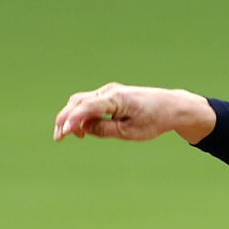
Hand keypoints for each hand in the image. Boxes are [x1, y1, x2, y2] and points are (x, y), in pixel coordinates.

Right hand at [52, 83, 216, 143]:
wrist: (170, 107)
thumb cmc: (154, 120)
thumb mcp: (130, 132)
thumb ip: (105, 130)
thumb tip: (85, 128)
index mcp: (116, 99)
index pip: (87, 107)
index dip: (73, 120)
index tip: (64, 133)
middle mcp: (109, 91)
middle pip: (78, 102)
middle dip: (64, 119)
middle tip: (58, 138)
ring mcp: (109, 91)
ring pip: (81, 101)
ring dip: (71, 116)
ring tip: (68, 135)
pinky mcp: (110, 95)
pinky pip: (89, 103)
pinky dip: (81, 114)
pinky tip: (81, 130)